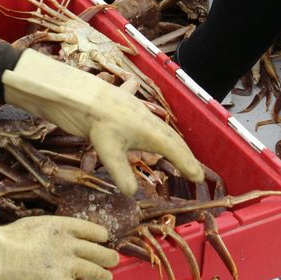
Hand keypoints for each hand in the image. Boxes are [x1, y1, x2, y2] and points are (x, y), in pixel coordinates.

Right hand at [0, 216, 119, 279]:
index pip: (94, 230)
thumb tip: (61, 233)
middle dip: (109, 258)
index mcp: (64, 226)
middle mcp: (70, 245)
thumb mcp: (37, 222)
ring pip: (96, 272)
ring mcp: (67, 265)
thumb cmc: (11, 237)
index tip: (104, 240)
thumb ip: (54, 228)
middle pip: (100, 252)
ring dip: (104, 276)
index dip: (102, 237)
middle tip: (112, 260)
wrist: (0, 254)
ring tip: (106, 278)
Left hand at [2, 49, 204, 194]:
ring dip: (167, 134)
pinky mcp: (122, 99)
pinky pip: (134, 97)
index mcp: (149, 131)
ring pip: (157, 122)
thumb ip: (122, 174)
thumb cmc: (97, 123)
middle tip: (192, 167)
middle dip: (183, 153)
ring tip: (173, 143)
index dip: (188, 163)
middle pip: (171, 136)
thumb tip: (132, 194)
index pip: (174, 150)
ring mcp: (136, 107)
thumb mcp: (109, 153)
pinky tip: (133, 86)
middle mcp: (147, 118)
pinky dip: (136, 97)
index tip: (198, 176)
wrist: (82, 95)